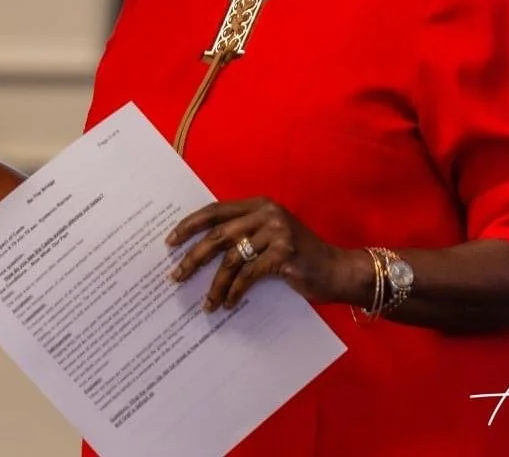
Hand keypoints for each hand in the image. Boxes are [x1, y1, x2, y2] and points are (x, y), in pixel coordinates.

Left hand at [166, 197, 364, 311]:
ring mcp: (276, 232)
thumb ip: (243, 235)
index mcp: (259, 205)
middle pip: (217, 235)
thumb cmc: (301, 257)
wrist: (338, 271)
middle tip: (175, 276)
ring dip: (214, 285)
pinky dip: (234, 292)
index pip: (215, 211)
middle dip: (192, 257)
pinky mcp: (284, 254)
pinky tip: (227, 304)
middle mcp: (266, 213)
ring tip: (205, 304)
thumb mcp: (270, 238)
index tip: (170, 241)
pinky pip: (248, 275)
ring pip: (231, 259)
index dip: (190, 225)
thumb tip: (201, 250)